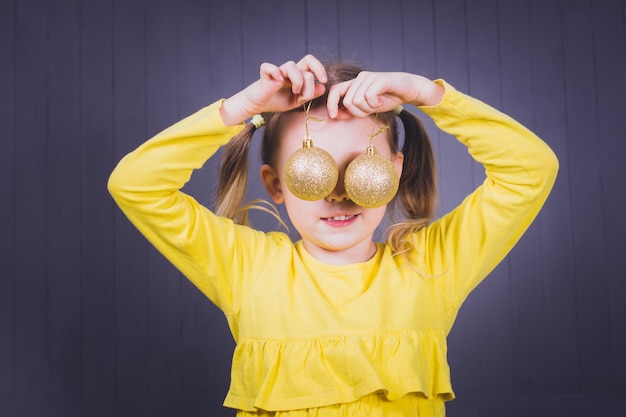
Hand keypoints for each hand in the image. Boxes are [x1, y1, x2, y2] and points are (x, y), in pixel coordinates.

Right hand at [221, 55, 326, 124]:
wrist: (258, 106)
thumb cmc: (277, 101)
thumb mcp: (296, 101)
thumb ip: (309, 95)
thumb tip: (322, 88)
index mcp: (298, 75)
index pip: (311, 64)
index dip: (320, 69)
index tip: (324, 81)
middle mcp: (289, 71)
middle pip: (308, 59)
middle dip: (317, 70)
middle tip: (320, 81)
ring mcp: (278, 72)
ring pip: (292, 65)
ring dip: (298, 81)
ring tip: (295, 93)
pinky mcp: (265, 75)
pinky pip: (269, 67)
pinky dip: (274, 72)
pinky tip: (278, 82)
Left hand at [326, 72, 443, 118]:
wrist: (409, 89)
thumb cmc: (388, 98)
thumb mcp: (368, 108)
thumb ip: (352, 111)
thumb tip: (336, 116)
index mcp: (355, 83)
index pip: (335, 90)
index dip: (331, 104)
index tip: (333, 116)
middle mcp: (360, 78)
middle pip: (347, 101)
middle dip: (358, 112)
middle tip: (371, 110)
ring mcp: (369, 77)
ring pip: (357, 101)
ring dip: (368, 108)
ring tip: (377, 104)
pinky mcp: (379, 79)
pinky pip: (369, 97)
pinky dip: (375, 104)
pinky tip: (382, 101)